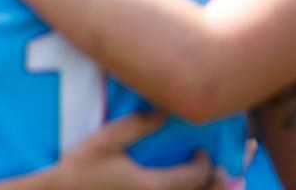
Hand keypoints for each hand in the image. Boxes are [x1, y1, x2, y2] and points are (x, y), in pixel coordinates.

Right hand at [49, 113, 220, 189]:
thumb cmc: (79, 168)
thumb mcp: (107, 140)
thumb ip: (138, 124)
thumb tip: (164, 112)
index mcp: (152, 186)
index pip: (196, 177)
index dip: (205, 163)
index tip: (200, 151)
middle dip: (213, 185)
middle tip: (215, 172)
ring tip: (203, 185)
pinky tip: (174, 189)